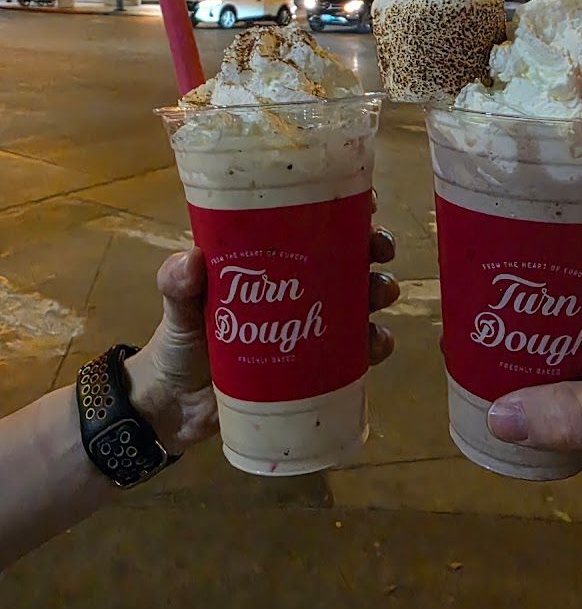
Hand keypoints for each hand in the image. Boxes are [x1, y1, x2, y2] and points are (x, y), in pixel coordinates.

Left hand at [127, 226, 398, 454]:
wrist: (176, 406)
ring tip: (379, 295)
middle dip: (373, 246)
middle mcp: (298, 284)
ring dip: (379, 290)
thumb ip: (177, 283)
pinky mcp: (318, 364)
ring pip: (360, 297)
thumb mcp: (177, 306)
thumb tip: (192, 261)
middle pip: (348, 255)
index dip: (345, 207)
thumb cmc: (178, 341)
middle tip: (378, 249)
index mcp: (270, 258)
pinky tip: (376, 344)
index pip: (311, 221)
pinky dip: (374, 344)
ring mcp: (310, 324)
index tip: (367, 202)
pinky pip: (357, 350)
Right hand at [487, 260, 581, 552]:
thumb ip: (573, 410)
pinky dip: (522, 403)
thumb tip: (496, 413)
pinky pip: (551, 405)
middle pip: (556, 309)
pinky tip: (481, 395)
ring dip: (512, 357)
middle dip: (513, 309)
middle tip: (460, 306)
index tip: (486, 256)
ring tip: (459, 345)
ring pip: (549, 357)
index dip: (538, 255)